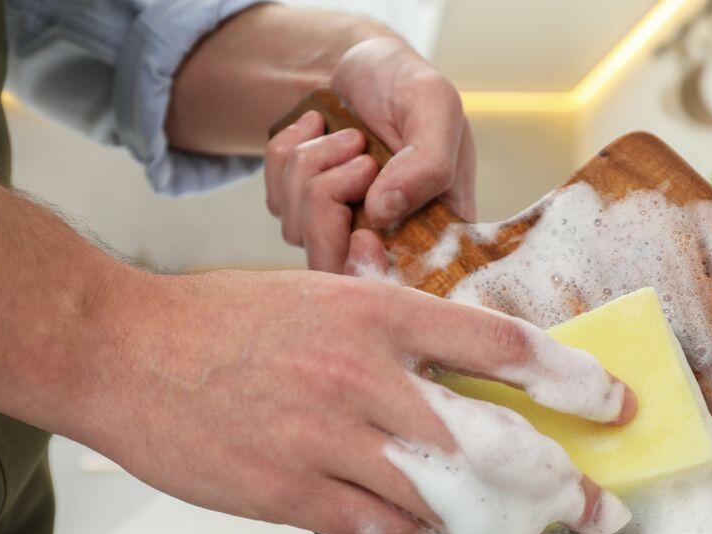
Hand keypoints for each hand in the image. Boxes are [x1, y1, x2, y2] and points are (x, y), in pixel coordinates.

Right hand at [93, 270, 633, 533]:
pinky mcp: (293, 492)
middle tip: (599, 509)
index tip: (612, 403)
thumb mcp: (324, 295)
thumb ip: (398, 331)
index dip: (569, 378)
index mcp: (379, 313)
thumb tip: (471, 371)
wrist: (124, 350)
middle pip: (492, 439)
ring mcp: (330, 439)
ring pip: (447, 502)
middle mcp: (366, 376)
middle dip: (560, 483)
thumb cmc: (225, 321)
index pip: (500, 343)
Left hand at [264, 36, 473, 272]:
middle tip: (360, 157)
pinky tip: (316, 131)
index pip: (403, 291)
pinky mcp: (302, 214)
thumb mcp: (435, 106)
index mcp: (436, 234)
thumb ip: (428, 162)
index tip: (364, 237)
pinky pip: (275, 198)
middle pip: (336, 269)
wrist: (360, 63)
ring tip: (348, 136)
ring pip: (299, 230)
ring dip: (315, 165)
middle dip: (331, 202)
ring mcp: (339, 233)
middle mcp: (387, 244)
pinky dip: (289, 154)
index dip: (375, 276)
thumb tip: (385, 212)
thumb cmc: (406, 87)